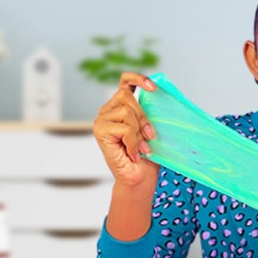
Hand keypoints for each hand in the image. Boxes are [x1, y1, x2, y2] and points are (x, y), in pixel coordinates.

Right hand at [94, 72, 159, 188]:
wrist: (140, 178)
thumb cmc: (147, 155)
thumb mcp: (151, 129)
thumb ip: (149, 112)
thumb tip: (157, 97)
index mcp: (120, 107)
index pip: (125, 82)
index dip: (138, 79)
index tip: (153, 87)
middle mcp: (108, 111)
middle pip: (127, 96)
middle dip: (143, 117)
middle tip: (150, 136)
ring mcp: (101, 120)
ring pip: (126, 112)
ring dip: (139, 131)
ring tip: (141, 147)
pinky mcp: (100, 131)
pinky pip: (124, 128)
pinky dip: (134, 142)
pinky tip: (134, 153)